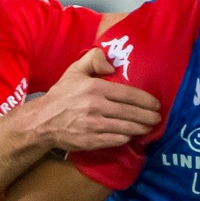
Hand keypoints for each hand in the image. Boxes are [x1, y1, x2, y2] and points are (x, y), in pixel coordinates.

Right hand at [25, 47, 160, 151]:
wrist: (42, 122)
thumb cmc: (61, 95)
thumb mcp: (74, 70)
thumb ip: (94, 59)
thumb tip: (112, 65)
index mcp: (95, 88)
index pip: (128, 94)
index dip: (146, 100)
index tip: (155, 104)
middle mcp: (96, 107)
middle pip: (131, 113)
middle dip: (148, 116)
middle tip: (157, 118)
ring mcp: (94, 126)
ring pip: (126, 128)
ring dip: (141, 128)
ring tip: (148, 127)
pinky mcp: (91, 141)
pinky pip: (115, 140)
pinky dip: (126, 138)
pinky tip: (131, 136)